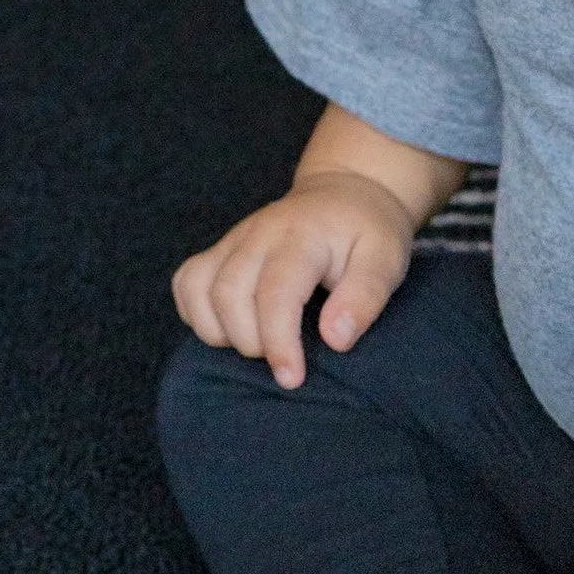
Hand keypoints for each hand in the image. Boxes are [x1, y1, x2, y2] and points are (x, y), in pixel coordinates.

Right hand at [172, 169, 417, 390]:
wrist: (344, 195)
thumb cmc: (367, 232)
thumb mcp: (385, 260)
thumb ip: (365, 297)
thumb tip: (335, 339)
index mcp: (302, 236)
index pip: (276, 292)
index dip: (278, 341)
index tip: (292, 378)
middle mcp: (259, 234)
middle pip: (229, 293)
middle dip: (251, 342)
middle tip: (284, 360)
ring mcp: (234, 240)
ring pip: (200, 288)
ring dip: (220, 332)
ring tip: (257, 346)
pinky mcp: (221, 249)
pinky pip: (187, 282)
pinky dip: (197, 314)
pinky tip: (228, 329)